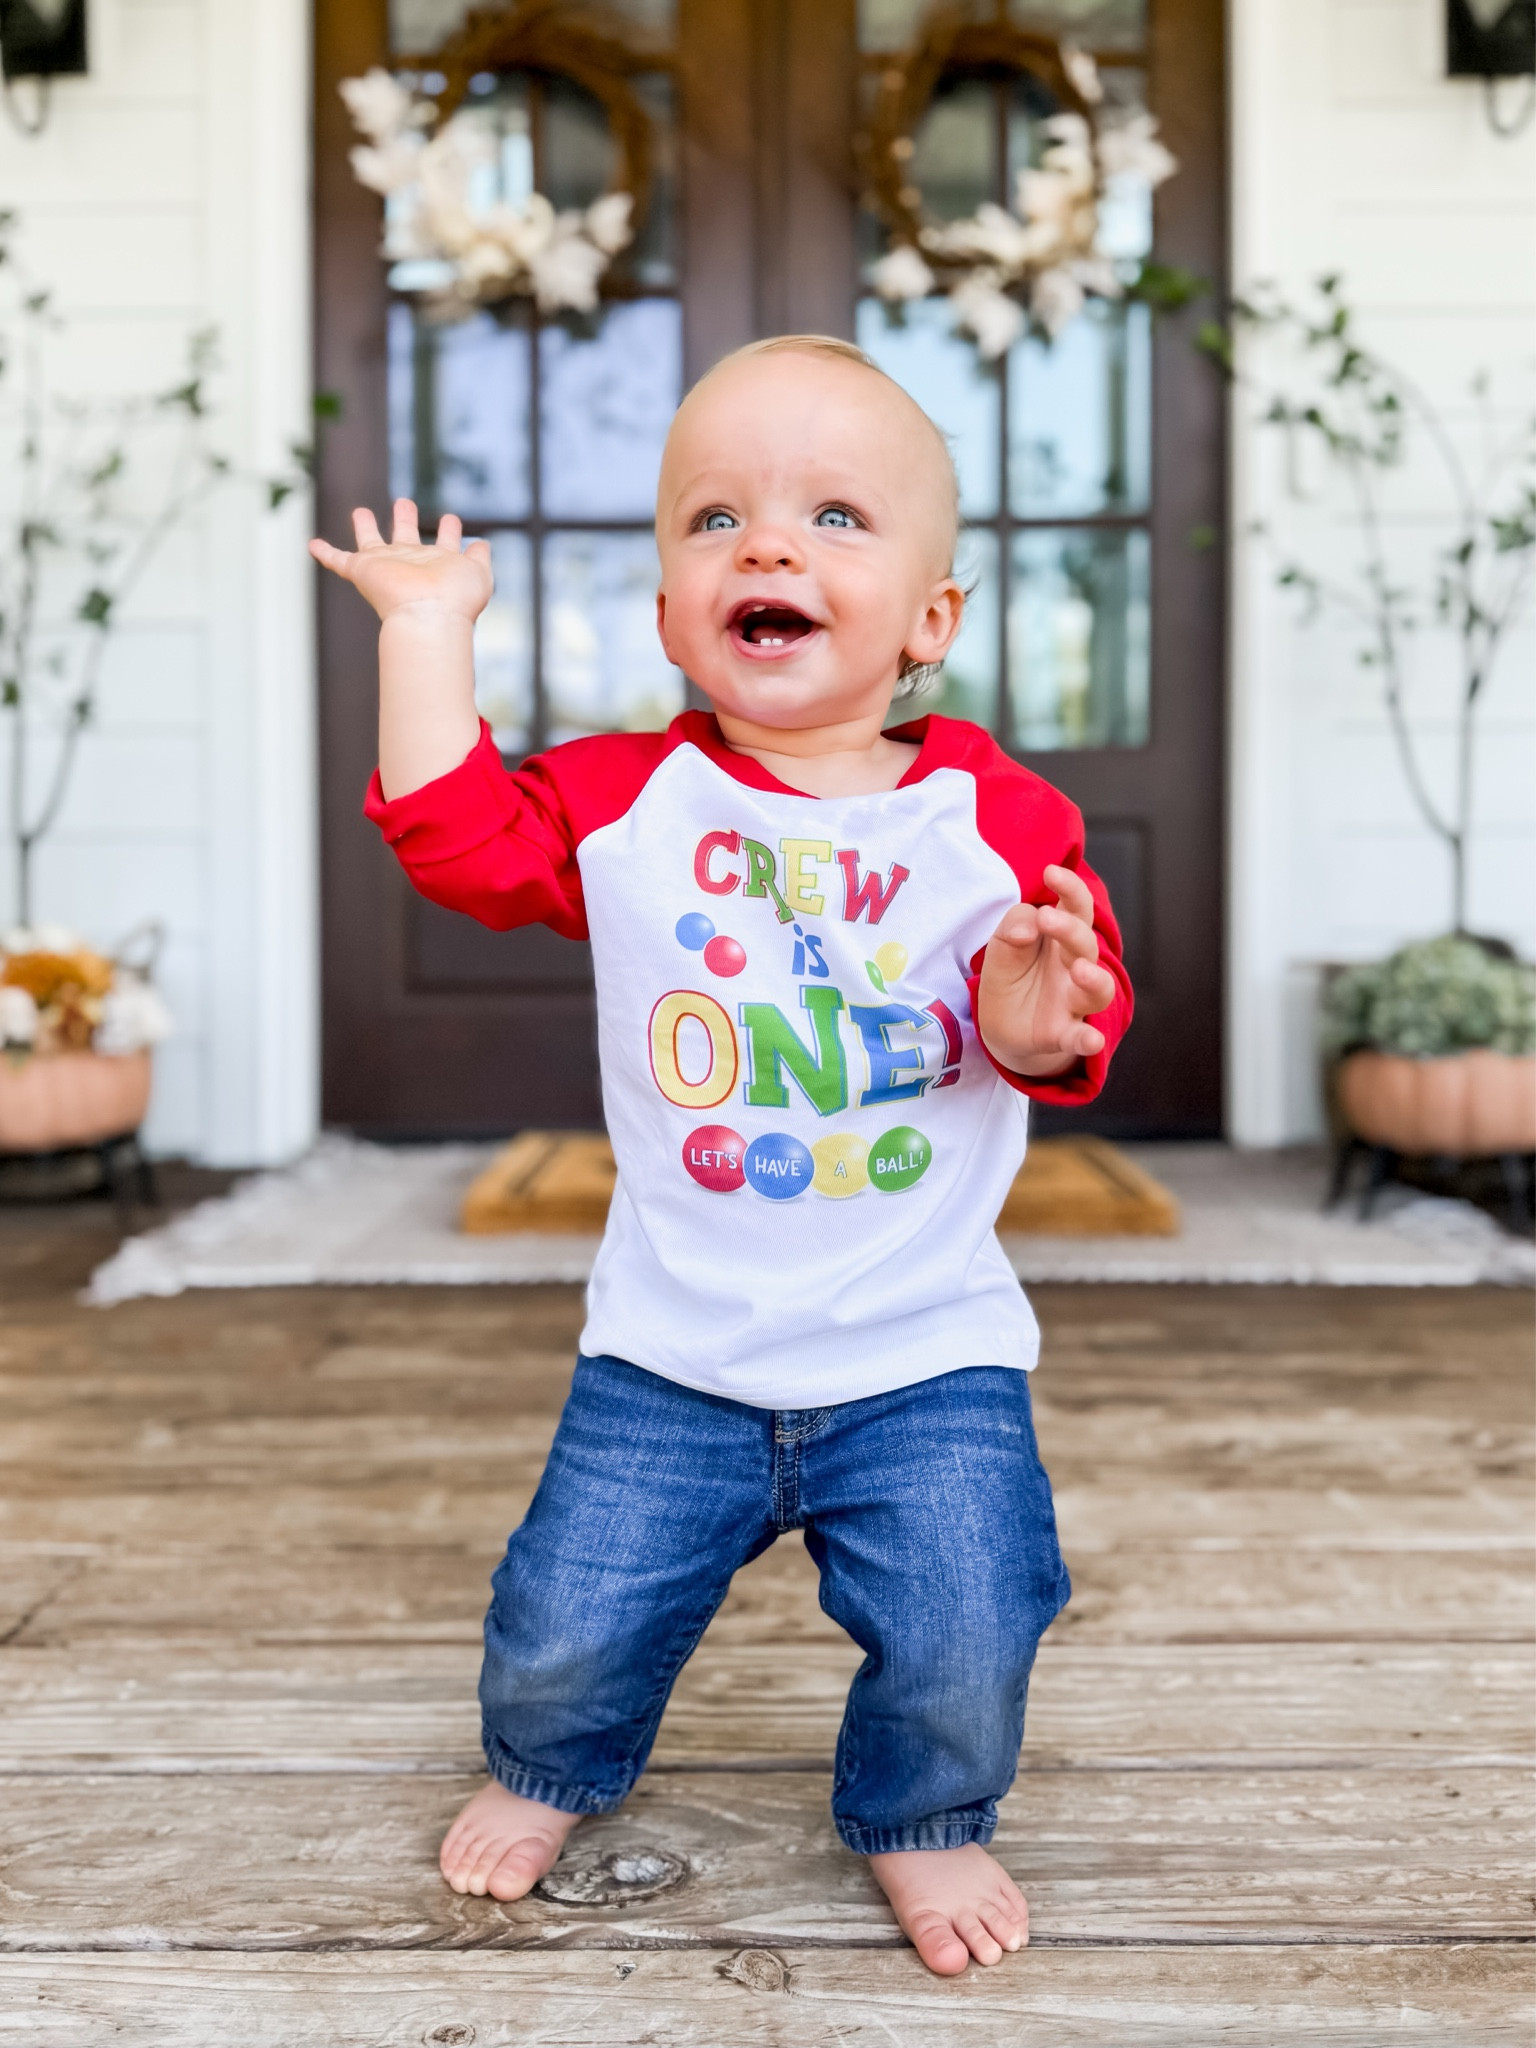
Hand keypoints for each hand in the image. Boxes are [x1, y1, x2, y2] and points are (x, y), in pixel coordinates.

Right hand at [309, 498, 492, 624]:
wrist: (430, 616)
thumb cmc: (456, 599)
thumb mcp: (479, 573)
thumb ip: (481, 558)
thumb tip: (482, 543)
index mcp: (439, 564)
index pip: (444, 544)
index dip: (448, 531)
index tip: (451, 519)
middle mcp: (412, 564)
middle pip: (405, 537)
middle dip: (405, 519)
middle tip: (403, 503)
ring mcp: (386, 567)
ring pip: (370, 543)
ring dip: (365, 527)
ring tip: (360, 512)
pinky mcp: (363, 571)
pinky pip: (338, 560)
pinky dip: (325, 553)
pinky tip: (312, 544)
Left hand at [976, 864, 1117, 1078]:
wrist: (1003, 1026)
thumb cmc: (1011, 974)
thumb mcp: (1002, 945)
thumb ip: (1014, 926)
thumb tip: (1028, 926)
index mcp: (1061, 937)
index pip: (1075, 906)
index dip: (1069, 888)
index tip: (1051, 872)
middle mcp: (1074, 965)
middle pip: (1085, 942)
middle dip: (1069, 928)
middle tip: (1047, 918)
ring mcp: (1073, 1001)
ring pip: (1098, 990)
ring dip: (1094, 978)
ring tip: (1081, 970)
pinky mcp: (1064, 1033)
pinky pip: (1080, 1037)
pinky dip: (1087, 1040)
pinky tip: (1091, 1040)